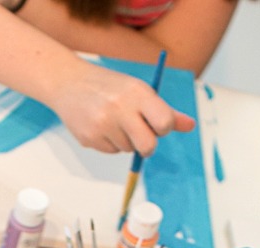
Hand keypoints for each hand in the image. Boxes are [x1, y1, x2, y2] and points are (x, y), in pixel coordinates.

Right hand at [57, 63, 194, 154]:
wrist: (69, 82)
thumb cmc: (109, 86)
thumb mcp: (139, 91)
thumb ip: (165, 110)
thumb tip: (190, 125)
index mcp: (137, 93)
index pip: (164, 122)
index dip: (164, 128)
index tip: (157, 124)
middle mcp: (121, 108)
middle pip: (148, 146)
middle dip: (146, 145)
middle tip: (138, 132)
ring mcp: (104, 124)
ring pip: (128, 150)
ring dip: (125, 140)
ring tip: (112, 120)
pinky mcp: (90, 138)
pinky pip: (111, 152)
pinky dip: (110, 142)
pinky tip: (100, 125)